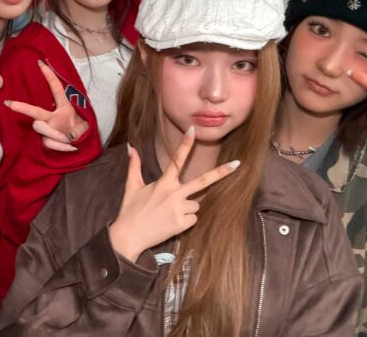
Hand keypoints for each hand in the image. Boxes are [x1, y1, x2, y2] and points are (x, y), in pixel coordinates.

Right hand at [4, 60, 88, 151]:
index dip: (49, 76)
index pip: (56, 90)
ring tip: (68, 140)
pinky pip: (48, 143)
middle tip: (9, 104)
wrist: (79, 144)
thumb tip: (67, 137)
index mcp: (63, 107)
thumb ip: (77, 132)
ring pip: (41, 128)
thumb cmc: (79, 130)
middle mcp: (52, 117)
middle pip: (35, 111)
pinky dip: (59, 146)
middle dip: (22, 107)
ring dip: (55, 135)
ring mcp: (47, 128)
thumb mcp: (84, 128)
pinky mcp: (45, 141)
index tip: (40, 63)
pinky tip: (69, 147)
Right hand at [109, 129, 239, 262]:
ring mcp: (179, 210)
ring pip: (196, 204)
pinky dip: (186, 220)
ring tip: (169, 213)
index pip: (177, 160)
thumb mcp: (131, 186)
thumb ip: (134, 166)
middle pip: (202, 181)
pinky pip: (193, 219)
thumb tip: (131, 147)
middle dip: (221, 172)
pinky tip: (172, 222)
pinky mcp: (182, 224)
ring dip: (187, 207)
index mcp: (163, 183)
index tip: (193, 130)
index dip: (185, 144)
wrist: (128, 237)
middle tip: (238, 164)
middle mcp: (173, 194)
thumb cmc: (129, 211)